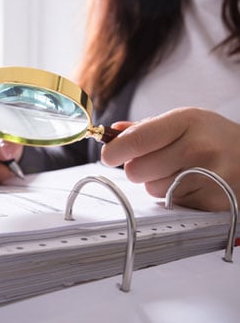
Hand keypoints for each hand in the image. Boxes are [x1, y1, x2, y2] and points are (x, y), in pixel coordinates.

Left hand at [101, 107, 239, 210]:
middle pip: (136, 171)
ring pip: (151, 189)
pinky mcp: (212, 201)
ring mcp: (206, 177)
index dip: (114, 151)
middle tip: (153, 161)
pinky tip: (191, 182)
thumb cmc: (213, 136)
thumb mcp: (184, 120)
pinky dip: (173, 195)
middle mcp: (197, 148)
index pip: (135, 141)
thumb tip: (112, 132)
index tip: (108, 155)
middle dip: (137, 168)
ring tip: (178, 170)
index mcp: (186, 122)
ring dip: (155, 182)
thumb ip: (146, 127)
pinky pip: (170, 203)